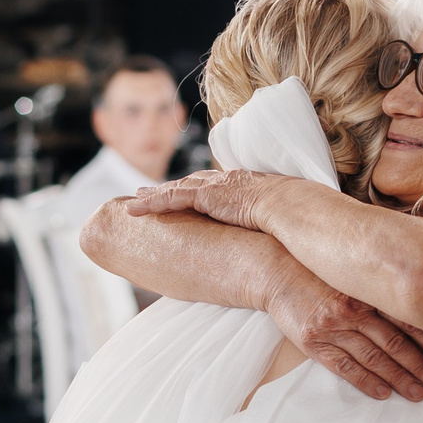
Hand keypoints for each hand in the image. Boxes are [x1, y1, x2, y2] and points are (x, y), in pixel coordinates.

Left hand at [123, 168, 287, 231]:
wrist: (290, 208)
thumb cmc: (290, 218)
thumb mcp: (274, 220)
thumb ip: (263, 224)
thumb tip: (268, 241)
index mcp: (241, 185)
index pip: (210, 187)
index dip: (192, 190)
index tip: (181, 195)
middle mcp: (224, 181)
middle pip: (187, 184)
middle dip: (165, 189)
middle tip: (145, 192)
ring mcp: (213, 186)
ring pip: (174, 190)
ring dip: (151, 197)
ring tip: (132, 204)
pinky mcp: (204, 195)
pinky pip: (171, 198)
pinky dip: (151, 203)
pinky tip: (135, 210)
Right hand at [265, 269, 422, 400]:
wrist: (276, 270)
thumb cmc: (320, 269)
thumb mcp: (353, 270)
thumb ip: (383, 282)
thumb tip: (420, 293)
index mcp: (368, 289)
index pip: (408, 318)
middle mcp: (353, 308)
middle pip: (395, 342)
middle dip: (421, 364)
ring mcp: (332, 326)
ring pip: (373, 357)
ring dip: (399, 377)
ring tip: (419, 393)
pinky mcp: (313, 341)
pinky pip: (343, 366)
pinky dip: (364, 381)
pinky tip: (382, 393)